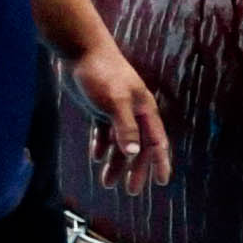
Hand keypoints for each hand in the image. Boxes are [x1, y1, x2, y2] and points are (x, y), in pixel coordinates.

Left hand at [68, 40, 169, 191]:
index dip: (160, 162)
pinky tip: (97, 158)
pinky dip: (102, 146)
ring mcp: (116, 111)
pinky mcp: (99, 108)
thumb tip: (134, 154)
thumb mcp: (115, 102)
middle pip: (139, 147)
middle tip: (131, 191)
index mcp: (144, 110)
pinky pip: (104, 133)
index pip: (156, 142)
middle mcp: (134, 113)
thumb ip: (125, 128)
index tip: (162, 182)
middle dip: (136, 170)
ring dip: (116, 163)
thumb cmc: (102, 74)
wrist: (81, 52)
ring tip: (108, 183)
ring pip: (120, 143)